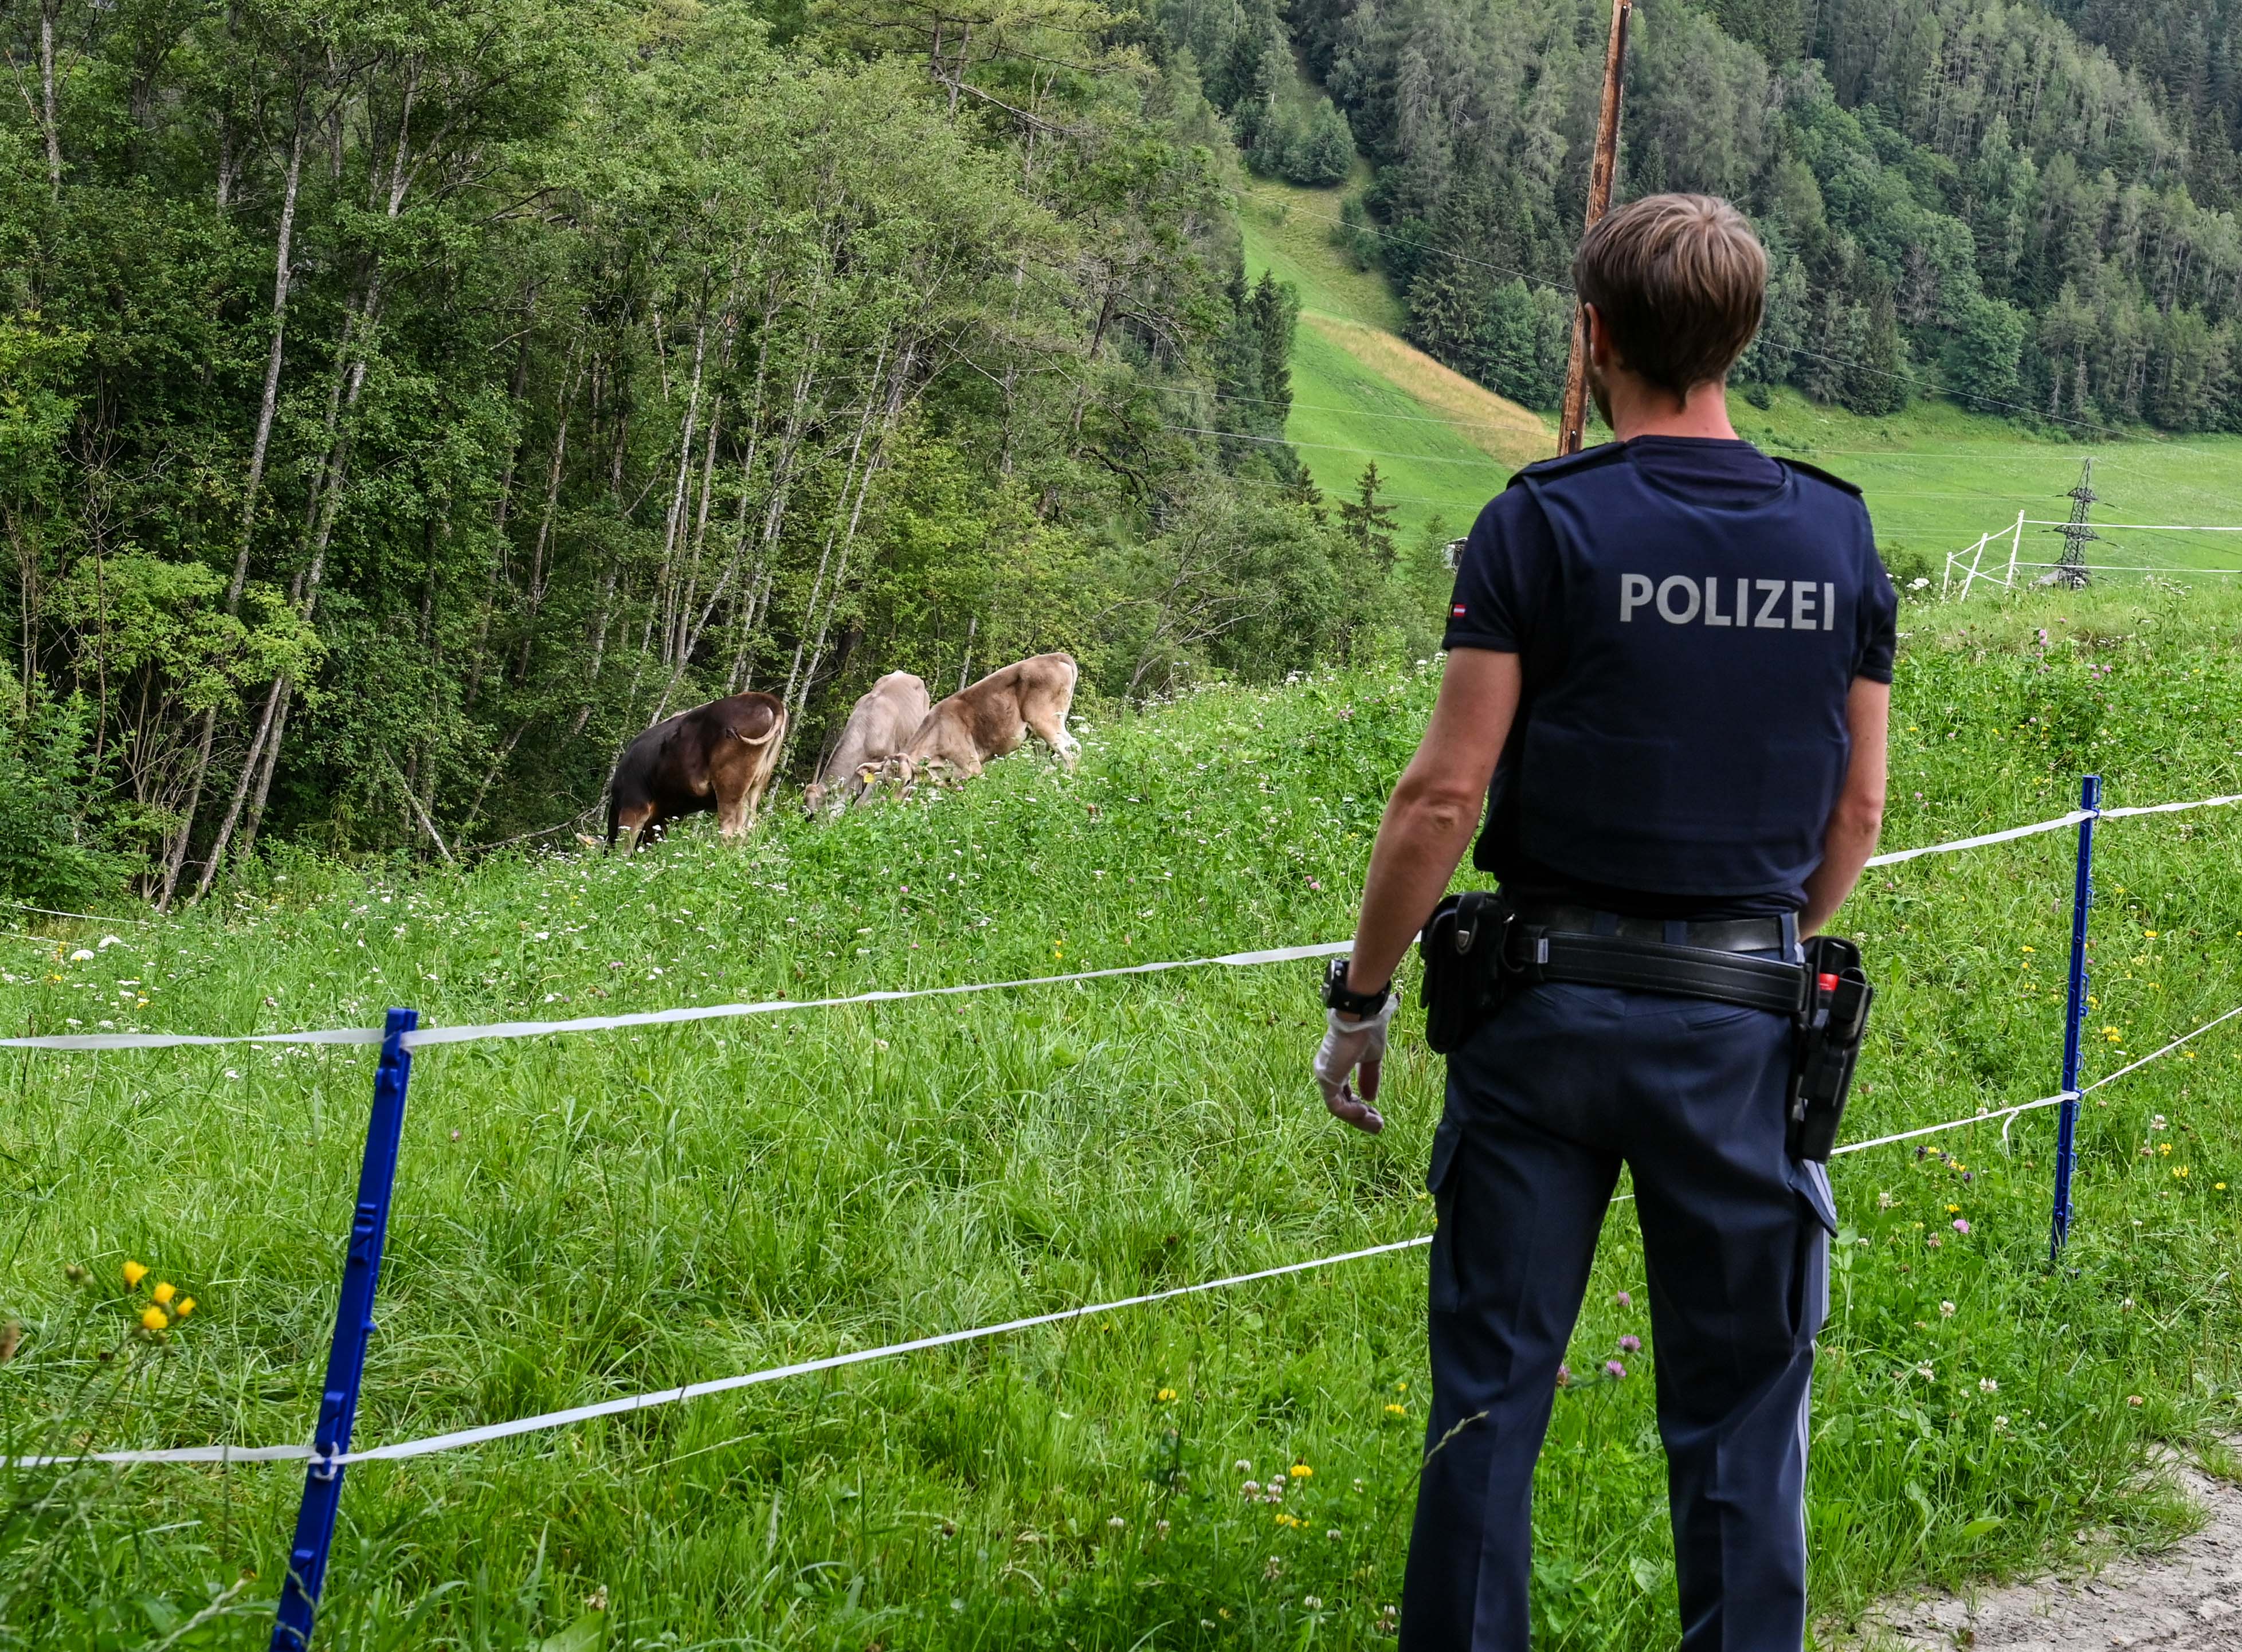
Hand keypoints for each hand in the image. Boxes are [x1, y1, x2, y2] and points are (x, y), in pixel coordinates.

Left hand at [1313, 994, 1395, 1133]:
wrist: (1361, 1017)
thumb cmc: (1366, 1031)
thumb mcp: (1371, 1059)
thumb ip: (1369, 1078)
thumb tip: (1371, 1098)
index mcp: (1336, 1066)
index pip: (1345, 1094)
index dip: (1360, 1106)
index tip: (1377, 1115)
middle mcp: (1327, 1072)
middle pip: (1341, 1104)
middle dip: (1360, 1117)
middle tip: (1378, 1126)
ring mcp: (1325, 1076)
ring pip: (1339, 1108)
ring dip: (1358, 1119)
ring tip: (1377, 1125)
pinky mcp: (1327, 1079)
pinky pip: (1336, 1105)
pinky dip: (1351, 1113)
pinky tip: (1366, 1112)